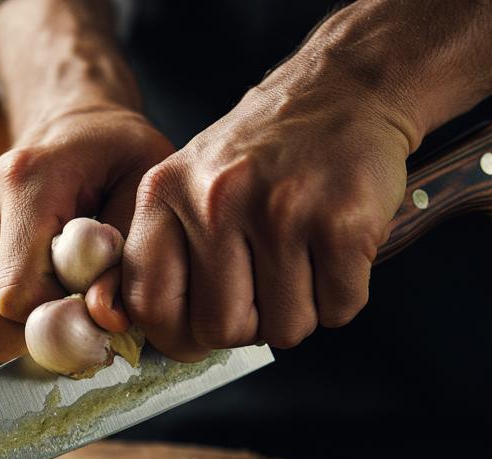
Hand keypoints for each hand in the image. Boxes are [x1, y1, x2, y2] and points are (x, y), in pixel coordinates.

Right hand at [0, 105, 175, 360]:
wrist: (77, 119)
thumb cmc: (122, 150)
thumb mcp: (145, 187)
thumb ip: (129, 256)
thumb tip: (103, 320)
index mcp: (25, 182)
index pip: (17, 293)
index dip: (61, 317)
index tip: (102, 307)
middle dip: (43, 328)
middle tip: (88, 308)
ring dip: (34, 315)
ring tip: (74, 282)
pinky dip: (25, 300)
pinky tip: (55, 270)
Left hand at [120, 68, 416, 361]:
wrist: (343, 90)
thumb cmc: (262, 151)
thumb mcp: (189, 182)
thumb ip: (166, 252)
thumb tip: (161, 336)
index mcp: (165, 194)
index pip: (148, 304)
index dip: (176, 334)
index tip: (198, 329)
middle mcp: (216, 201)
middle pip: (220, 329)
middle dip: (247, 326)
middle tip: (263, 291)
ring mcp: (281, 211)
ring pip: (284, 327)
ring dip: (298, 312)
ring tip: (301, 263)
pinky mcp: (341, 222)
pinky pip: (337, 308)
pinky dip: (341, 296)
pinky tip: (334, 252)